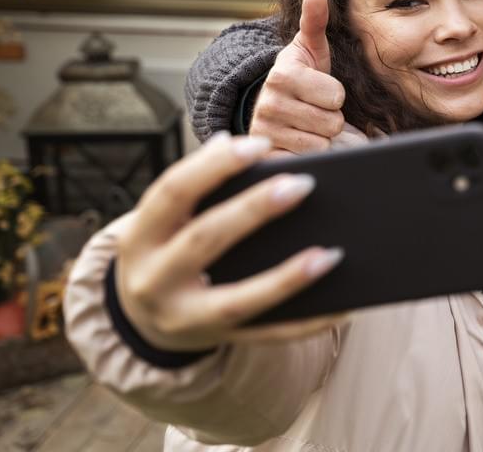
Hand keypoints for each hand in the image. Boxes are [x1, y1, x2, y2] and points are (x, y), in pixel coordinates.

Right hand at [115, 132, 345, 351]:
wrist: (138, 322)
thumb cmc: (167, 249)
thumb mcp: (165, 221)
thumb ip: (195, 185)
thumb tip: (232, 141)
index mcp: (140, 238)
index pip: (173, 192)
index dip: (215, 165)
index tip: (261, 143)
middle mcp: (154, 281)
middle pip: (206, 238)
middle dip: (256, 210)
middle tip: (305, 184)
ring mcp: (185, 319)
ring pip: (240, 300)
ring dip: (289, 277)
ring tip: (333, 253)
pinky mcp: (218, 342)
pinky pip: (269, 336)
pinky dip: (308, 322)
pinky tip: (344, 305)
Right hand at [252, 0, 346, 153]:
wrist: (273, 111)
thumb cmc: (301, 79)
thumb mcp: (310, 50)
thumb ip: (315, 21)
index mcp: (282, 75)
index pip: (335, 96)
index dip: (335, 96)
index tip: (321, 91)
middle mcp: (267, 105)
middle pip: (331, 123)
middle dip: (331, 119)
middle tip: (315, 111)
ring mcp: (265, 134)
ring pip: (321, 145)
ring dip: (323, 139)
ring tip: (308, 127)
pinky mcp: (266, 159)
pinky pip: (308, 162)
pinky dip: (312, 157)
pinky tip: (300, 145)